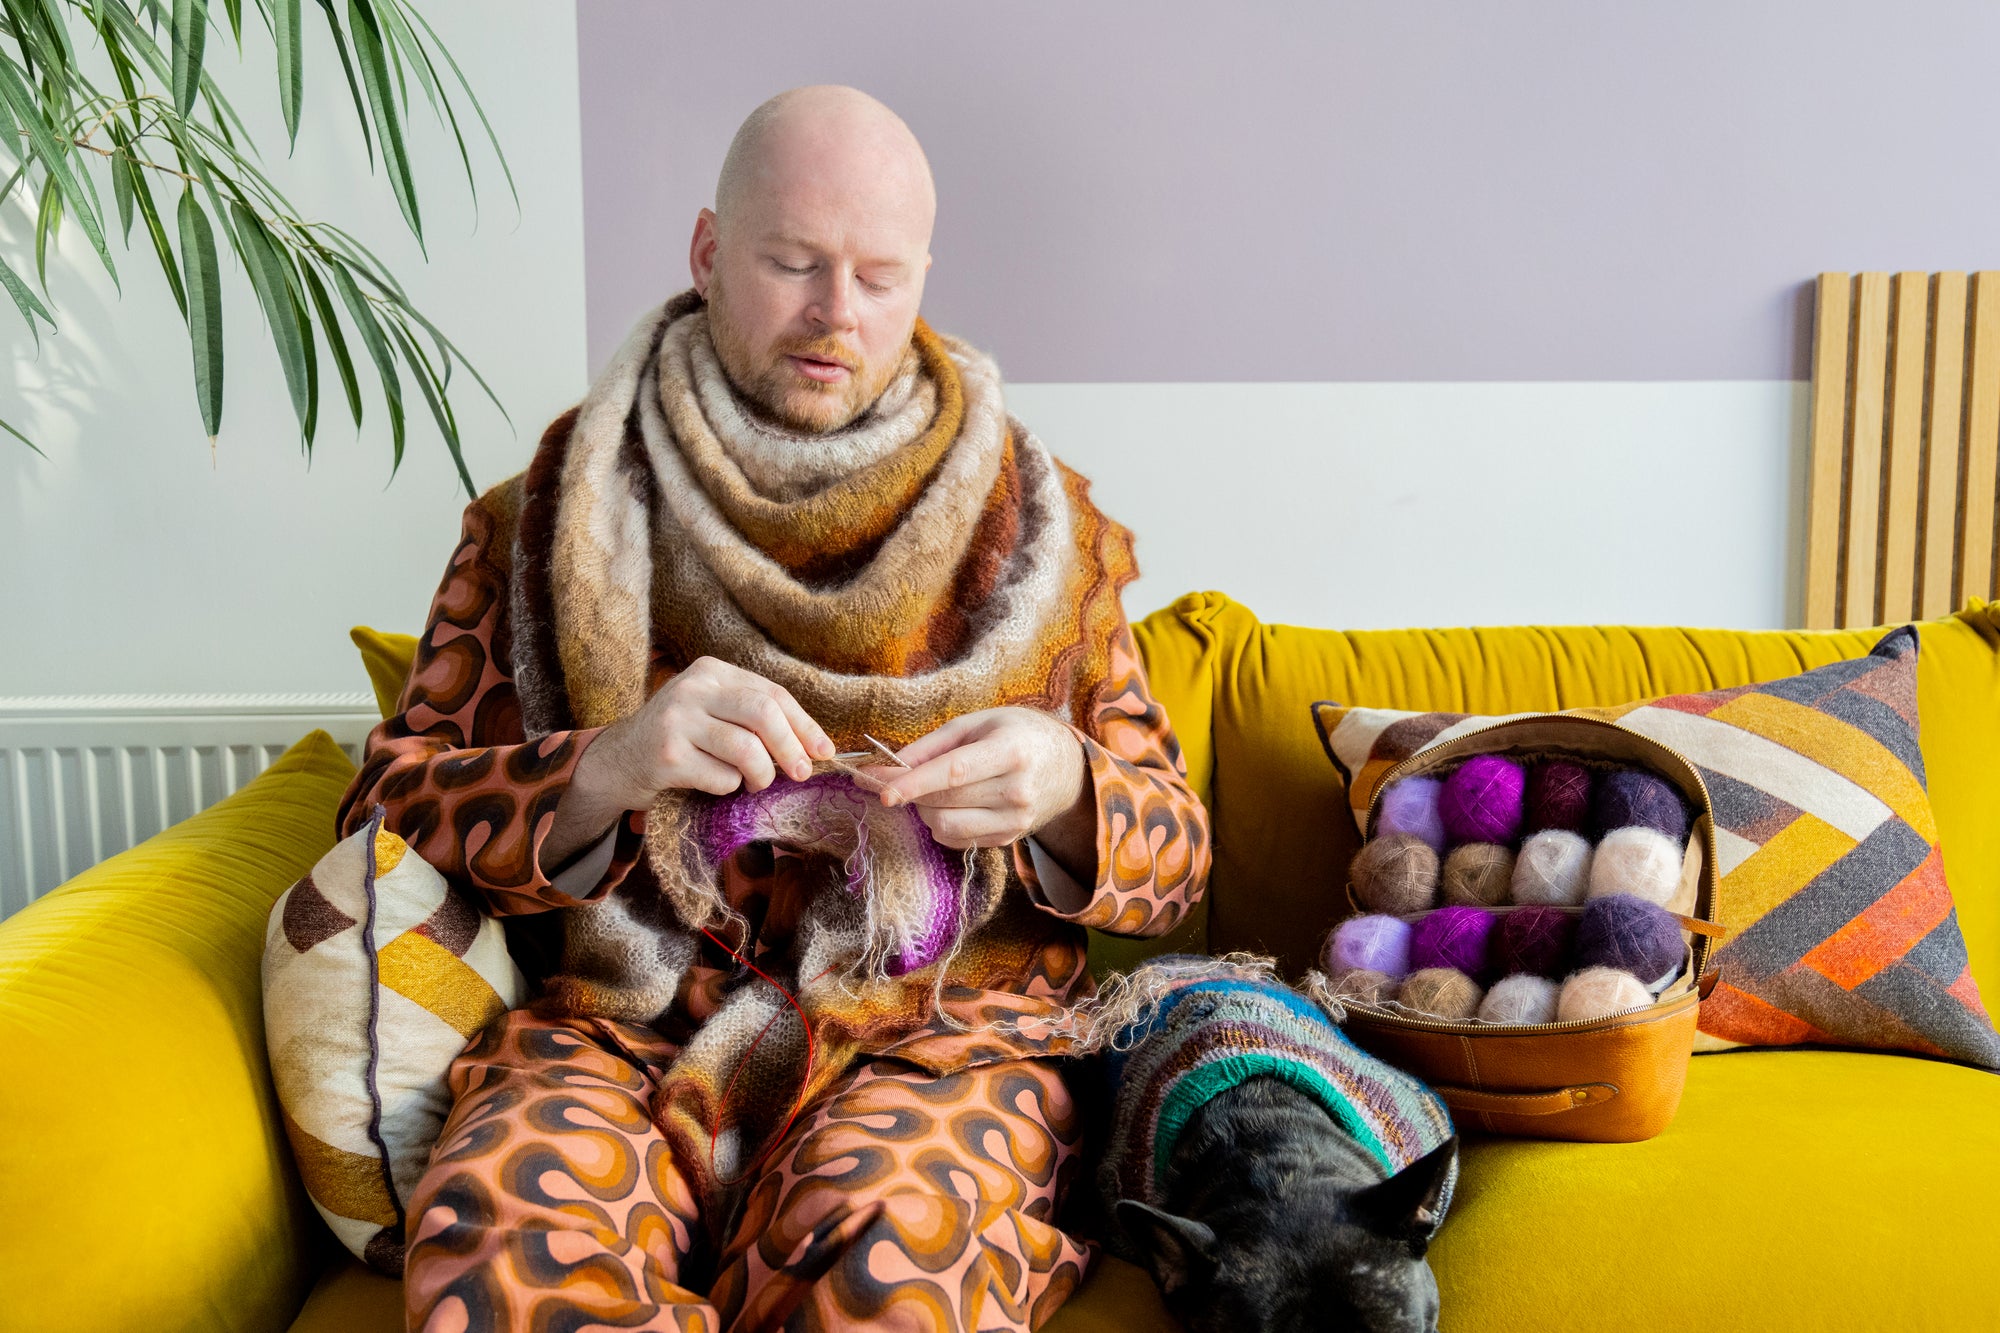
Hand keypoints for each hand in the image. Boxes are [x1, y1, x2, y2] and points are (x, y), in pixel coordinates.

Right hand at [544, 659, 833, 870]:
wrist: (616, 761)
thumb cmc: (679, 740)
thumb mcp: (713, 713)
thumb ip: (755, 719)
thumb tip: (817, 748)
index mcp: (711, 671)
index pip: (772, 693)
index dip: (804, 724)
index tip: (825, 752)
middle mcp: (693, 688)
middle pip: (763, 713)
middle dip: (791, 748)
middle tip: (802, 774)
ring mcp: (677, 719)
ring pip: (747, 749)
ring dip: (761, 775)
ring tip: (755, 783)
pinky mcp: (666, 755)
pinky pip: (721, 777)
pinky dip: (728, 788)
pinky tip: (714, 785)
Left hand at [870, 707, 1086, 849]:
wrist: (1066, 767)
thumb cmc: (1017, 734)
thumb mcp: (978, 723)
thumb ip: (932, 745)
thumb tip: (890, 766)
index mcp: (1011, 752)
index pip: (954, 773)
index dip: (915, 783)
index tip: (882, 790)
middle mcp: (1017, 791)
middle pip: (946, 800)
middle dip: (911, 792)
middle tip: (896, 779)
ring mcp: (1015, 820)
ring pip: (947, 826)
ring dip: (925, 811)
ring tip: (929, 792)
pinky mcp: (1009, 839)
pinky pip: (957, 840)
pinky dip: (940, 824)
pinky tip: (949, 805)